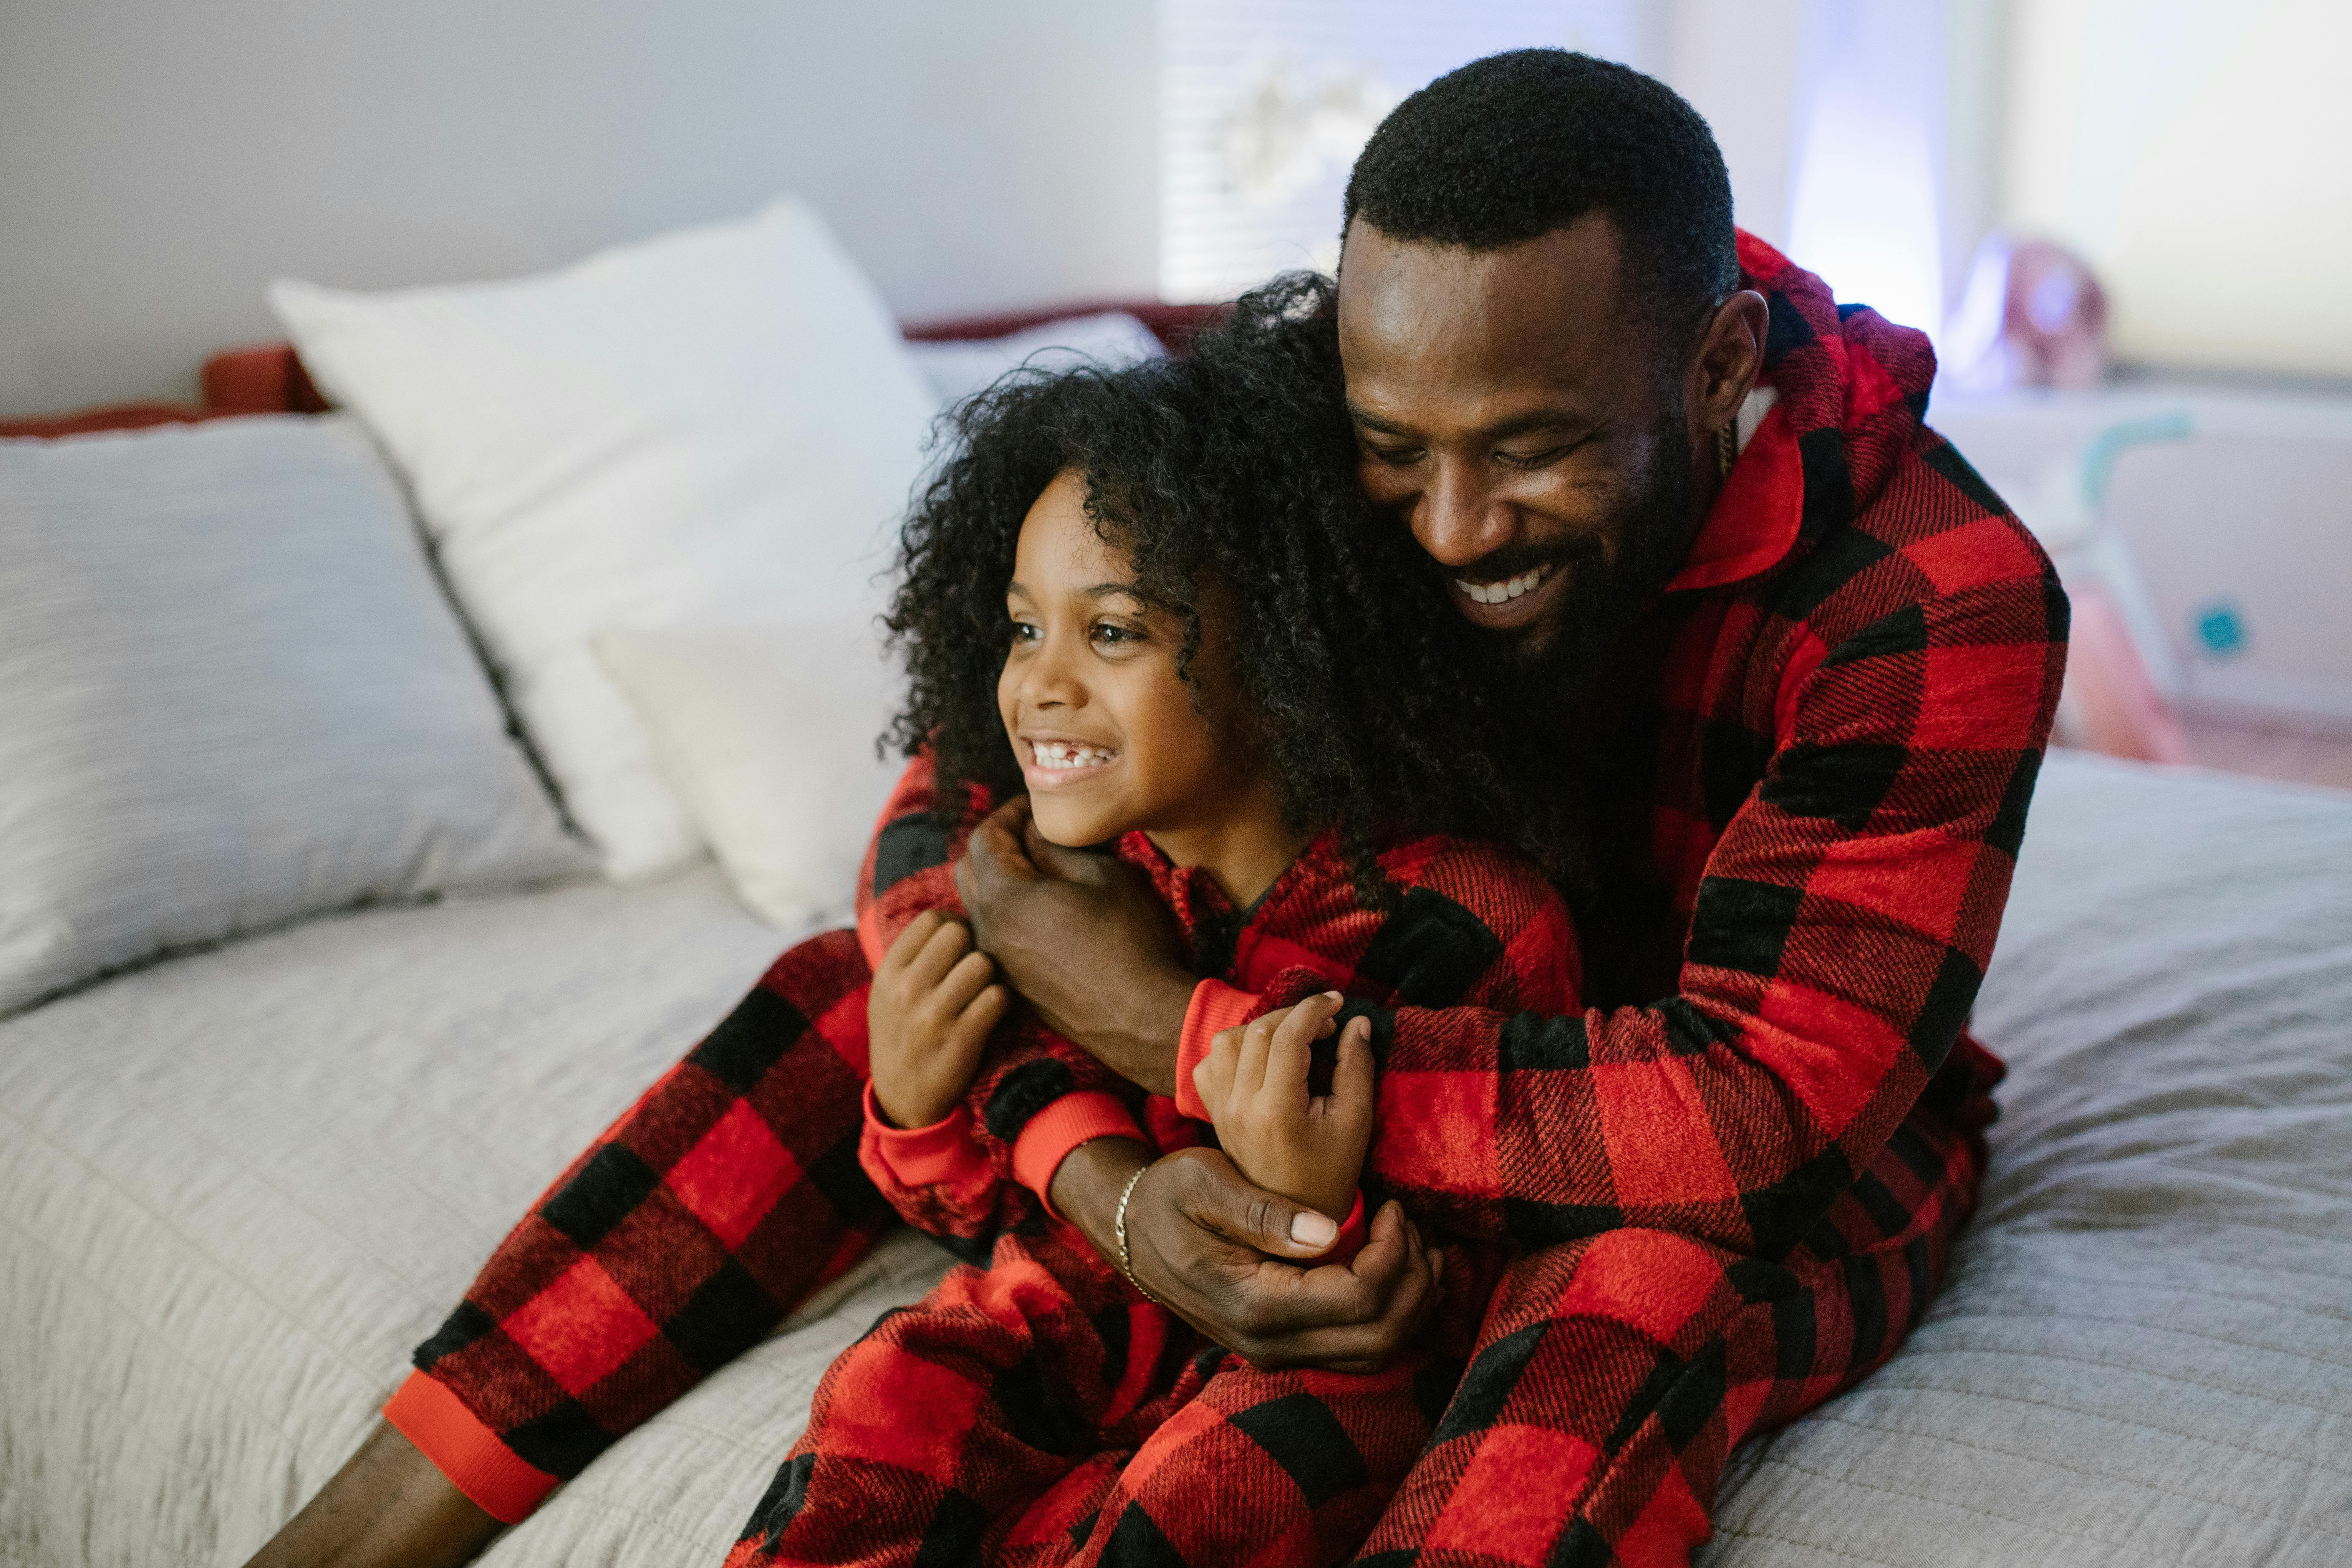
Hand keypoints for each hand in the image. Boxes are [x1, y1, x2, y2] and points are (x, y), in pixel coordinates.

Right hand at [867, 910, 1008, 1128]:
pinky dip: (1001, 1002)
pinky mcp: (961, 1041)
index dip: (953, 926)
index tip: (956, 948)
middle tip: (971, 970)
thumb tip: (952, 917)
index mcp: (888, 973)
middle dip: (973, 947)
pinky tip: (991, 1013)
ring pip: (982, 963)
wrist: (901, 1100)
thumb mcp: (888, 994)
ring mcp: (933, 1016)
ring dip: (990, 976)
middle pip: (959, 934)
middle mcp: (907, 990)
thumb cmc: (901, 1035)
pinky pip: (997, 997)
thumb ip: (912, 957)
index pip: (931, 920)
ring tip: (980, 992)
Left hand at [954, 797, 1195, 1095]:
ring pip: (978, 906)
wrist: (1141, 1019)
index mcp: (1005, 897)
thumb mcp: (1102, 876)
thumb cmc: (1130, 941)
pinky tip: (1044, 912)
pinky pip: (994, 936)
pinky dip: (1007, 913)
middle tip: (1031, 834)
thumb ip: (1057, 848)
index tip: (1034, 806)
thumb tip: (1033, 834)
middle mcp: (988, 930)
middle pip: (968, 870)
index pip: (984, 837)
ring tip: (1039, 871)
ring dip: (998, 880)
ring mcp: (997, 961)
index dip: (1007, 813)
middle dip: (995, 844)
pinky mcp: (1012, 985)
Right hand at [1050, 1140, 1443, 1372]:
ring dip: (1411, 1302)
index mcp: (1254, 1304)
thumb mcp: (1205, 1184)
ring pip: (1376, 1351)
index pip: (1359, 1299)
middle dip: (1415, 1282)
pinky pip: (1357, 1347)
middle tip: (1416, 1226)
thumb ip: (1264, 1212)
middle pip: (1380, 1337)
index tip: (1392, 1205)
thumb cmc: (1167, 1195)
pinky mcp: (1284, 1345)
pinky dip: (1391, 1313)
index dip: (1393, 1254)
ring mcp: (1276, 1352)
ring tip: (1420, 1246)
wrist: (1129, 1229)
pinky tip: (1398, 1269)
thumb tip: (1330, 1233)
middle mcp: (1269, 1343)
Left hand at [1193, 992, 1372, 1221]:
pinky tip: (1262, 1059)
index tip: (1338, 1002)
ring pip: (1228, 1041)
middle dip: (1294, 1014)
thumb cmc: (1331, 1171)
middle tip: (1324, 1021)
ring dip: (1262, 1027)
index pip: (1289, 1035)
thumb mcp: (1355, 1121)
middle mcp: (1240, 1105)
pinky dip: (1234, 1049)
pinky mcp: (1214, 1113)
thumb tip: (1355, 1022)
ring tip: (1294, 1037)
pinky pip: (1211, 1063)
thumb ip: (1355, 1067)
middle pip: (1258, 1031)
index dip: (1315, 1009)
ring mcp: (1222, 1109)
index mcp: (1277, 1109)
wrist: (1292, 1215)